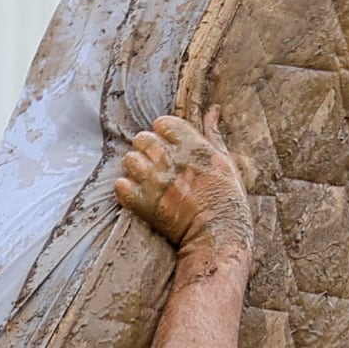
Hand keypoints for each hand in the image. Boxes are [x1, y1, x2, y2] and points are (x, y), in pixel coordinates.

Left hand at [112, 114, 248, 256]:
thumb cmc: (227, 200)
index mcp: (192, 146)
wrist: (218, 236)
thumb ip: (213, 135)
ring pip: (129, 160)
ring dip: (135, 169)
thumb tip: (212, 111)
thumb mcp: (226, 162)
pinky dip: (126, 190)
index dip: (163, 133)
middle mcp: (171, 160)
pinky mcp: (143, 203)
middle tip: (155, 164)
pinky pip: (120, 186)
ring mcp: (155, 182)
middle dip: (146, 149)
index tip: (169, 145)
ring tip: (146, 180)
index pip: (163, 123)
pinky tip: (138, 196)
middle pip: (142, 139)